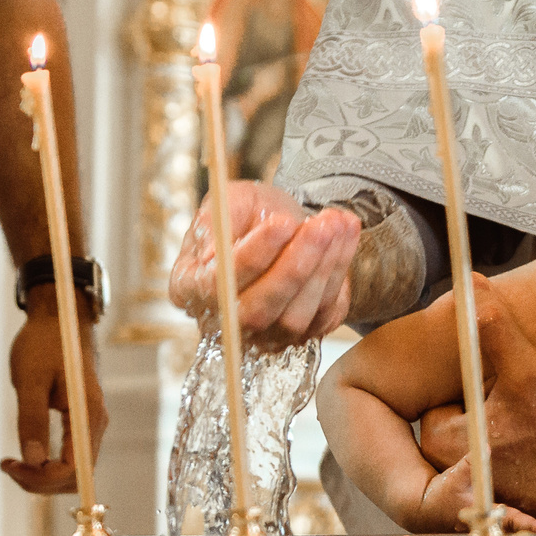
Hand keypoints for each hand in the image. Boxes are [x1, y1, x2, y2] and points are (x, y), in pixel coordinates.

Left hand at [0, 309, 108, 494]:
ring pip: (72, 473)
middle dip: (39, 481)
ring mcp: (89, 426)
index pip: (74, 469)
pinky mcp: (80, 425)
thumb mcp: (30, 379)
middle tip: (7, 464)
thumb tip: (33, 460)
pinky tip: (22, 455)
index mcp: (88, 415)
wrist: (59, 321)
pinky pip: (68, 459)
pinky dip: (45, 465)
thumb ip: (32, 419)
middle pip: (75, 477)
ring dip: (41, 477)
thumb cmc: (43, 344)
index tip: (10, 462)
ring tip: (11, 461)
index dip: (42, 476)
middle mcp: (94, 426)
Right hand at [169, 181, 360, 348]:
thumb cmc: (250, 214)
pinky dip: (339, 271)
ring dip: (323, 268)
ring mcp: (265, 334)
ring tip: (336, 223)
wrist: (287, 223)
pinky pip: (324, 312)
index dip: (252, 257)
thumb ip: (217, 219)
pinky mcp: (305, 333)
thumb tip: (211, 254)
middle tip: (320, 227)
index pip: (216, 286)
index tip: (282, 223)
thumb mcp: (231, 200)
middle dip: (294, 268)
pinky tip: (346, 234)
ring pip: (294, 318)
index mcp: (190, 286)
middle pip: (257, 311)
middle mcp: (224, 320)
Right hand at [412, 456, 535, 535]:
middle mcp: (488, 527)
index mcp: (483, 516)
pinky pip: (504, 533)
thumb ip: (469, 464)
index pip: (512, 522)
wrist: (425, 509)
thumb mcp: (454, 477)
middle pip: (516, 533)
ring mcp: (486, 530)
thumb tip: (486, 447)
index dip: (530, 526)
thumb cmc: (440, 493)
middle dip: (532, 535)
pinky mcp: (483, 528)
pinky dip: (516, 535)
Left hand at [417, 287, 535, 528]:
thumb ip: (495, 330)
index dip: (474, 388)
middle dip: (481, 413)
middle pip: (456, 425)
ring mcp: (474, 498)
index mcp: (443, 440)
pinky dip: (508, 469)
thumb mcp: (530, 373)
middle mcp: (449, 476)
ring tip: (529, 435)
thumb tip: (471, 285)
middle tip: (517, 410)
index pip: (441, 399)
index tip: (501, 390)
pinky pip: (492, 479)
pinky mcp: (498, 513)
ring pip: (474, 452)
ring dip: (494, 440)